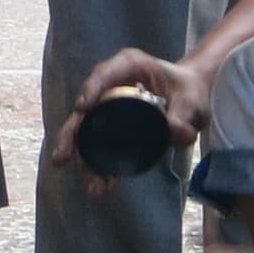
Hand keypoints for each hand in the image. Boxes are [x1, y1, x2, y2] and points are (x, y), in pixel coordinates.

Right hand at [45, 45, 210, 191]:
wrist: (190, 98)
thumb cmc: (189, 90)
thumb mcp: (192, 101)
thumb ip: (185, 115)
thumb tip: (177, 132)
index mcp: (129, 65)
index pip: (104, 74)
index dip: (91, 89)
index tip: (82, 108)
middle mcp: (111, 84)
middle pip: (85, 109)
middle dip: (72, 136)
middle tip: (62, 158)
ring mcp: (107, 106)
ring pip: (88, 133)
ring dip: (86, 160)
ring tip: (95, 187)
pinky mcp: (110, 126)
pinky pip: (98, 145)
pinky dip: (99, 165)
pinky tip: (103, 186)